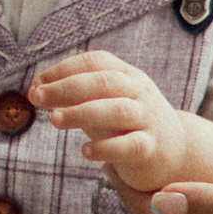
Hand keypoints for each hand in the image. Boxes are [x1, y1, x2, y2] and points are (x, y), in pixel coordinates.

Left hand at [29, 48, 189, 195]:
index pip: (95, 61)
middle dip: (67, 87)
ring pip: (116, 110)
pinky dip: (106, 147)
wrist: (176, 150)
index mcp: (126, 75)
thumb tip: (35, 89)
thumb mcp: (104, 102)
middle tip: (37, 97)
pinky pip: (130, 145)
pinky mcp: (151, 148)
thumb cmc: (129, 123)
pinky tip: (85, 152)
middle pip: (104, 82)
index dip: (64, 68)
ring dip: (82, 112)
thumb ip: (75, 95)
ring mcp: (147, 119)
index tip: (36, 82)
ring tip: (54, 120)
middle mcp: (139, 92)